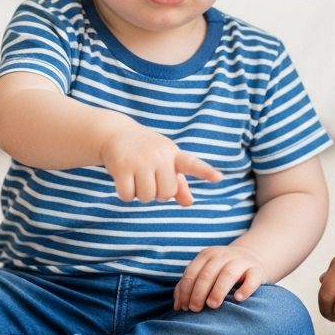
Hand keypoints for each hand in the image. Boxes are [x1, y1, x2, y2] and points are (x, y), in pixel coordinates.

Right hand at [99, 121, 219, 205]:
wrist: (116, 132)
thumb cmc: (147, 151)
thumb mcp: (166, 162)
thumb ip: (179, 184)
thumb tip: (189, 202)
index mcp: (173, 154)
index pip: (192, 164)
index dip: (205, 172)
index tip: (218, 178)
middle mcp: (159, 156)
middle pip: (166, 193)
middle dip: (158, 194)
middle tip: (150, 180)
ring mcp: (140, 160)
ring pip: (146, 197)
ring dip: (141, 195)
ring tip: (137, 179)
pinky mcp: (122, 166)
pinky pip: (128, 195)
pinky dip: (126, 195)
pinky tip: (124, 181)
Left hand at [175, 245, 266, 311]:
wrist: (252, 259)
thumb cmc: (222, 271)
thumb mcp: (205, 272)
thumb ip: (190, 286)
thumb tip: (177, 306)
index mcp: (207, 255)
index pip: (192, 272)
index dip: (185, 291)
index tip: (184, 308)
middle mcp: (223, 255)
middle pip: (207, 274)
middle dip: (198, 293)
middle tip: (195, 310)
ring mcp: (241, 261)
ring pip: (228, 274)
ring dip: (218, 290)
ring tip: (212, 305)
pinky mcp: (257, 270)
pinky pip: (252, 278)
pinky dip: (245, 288)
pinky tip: (238, 298)